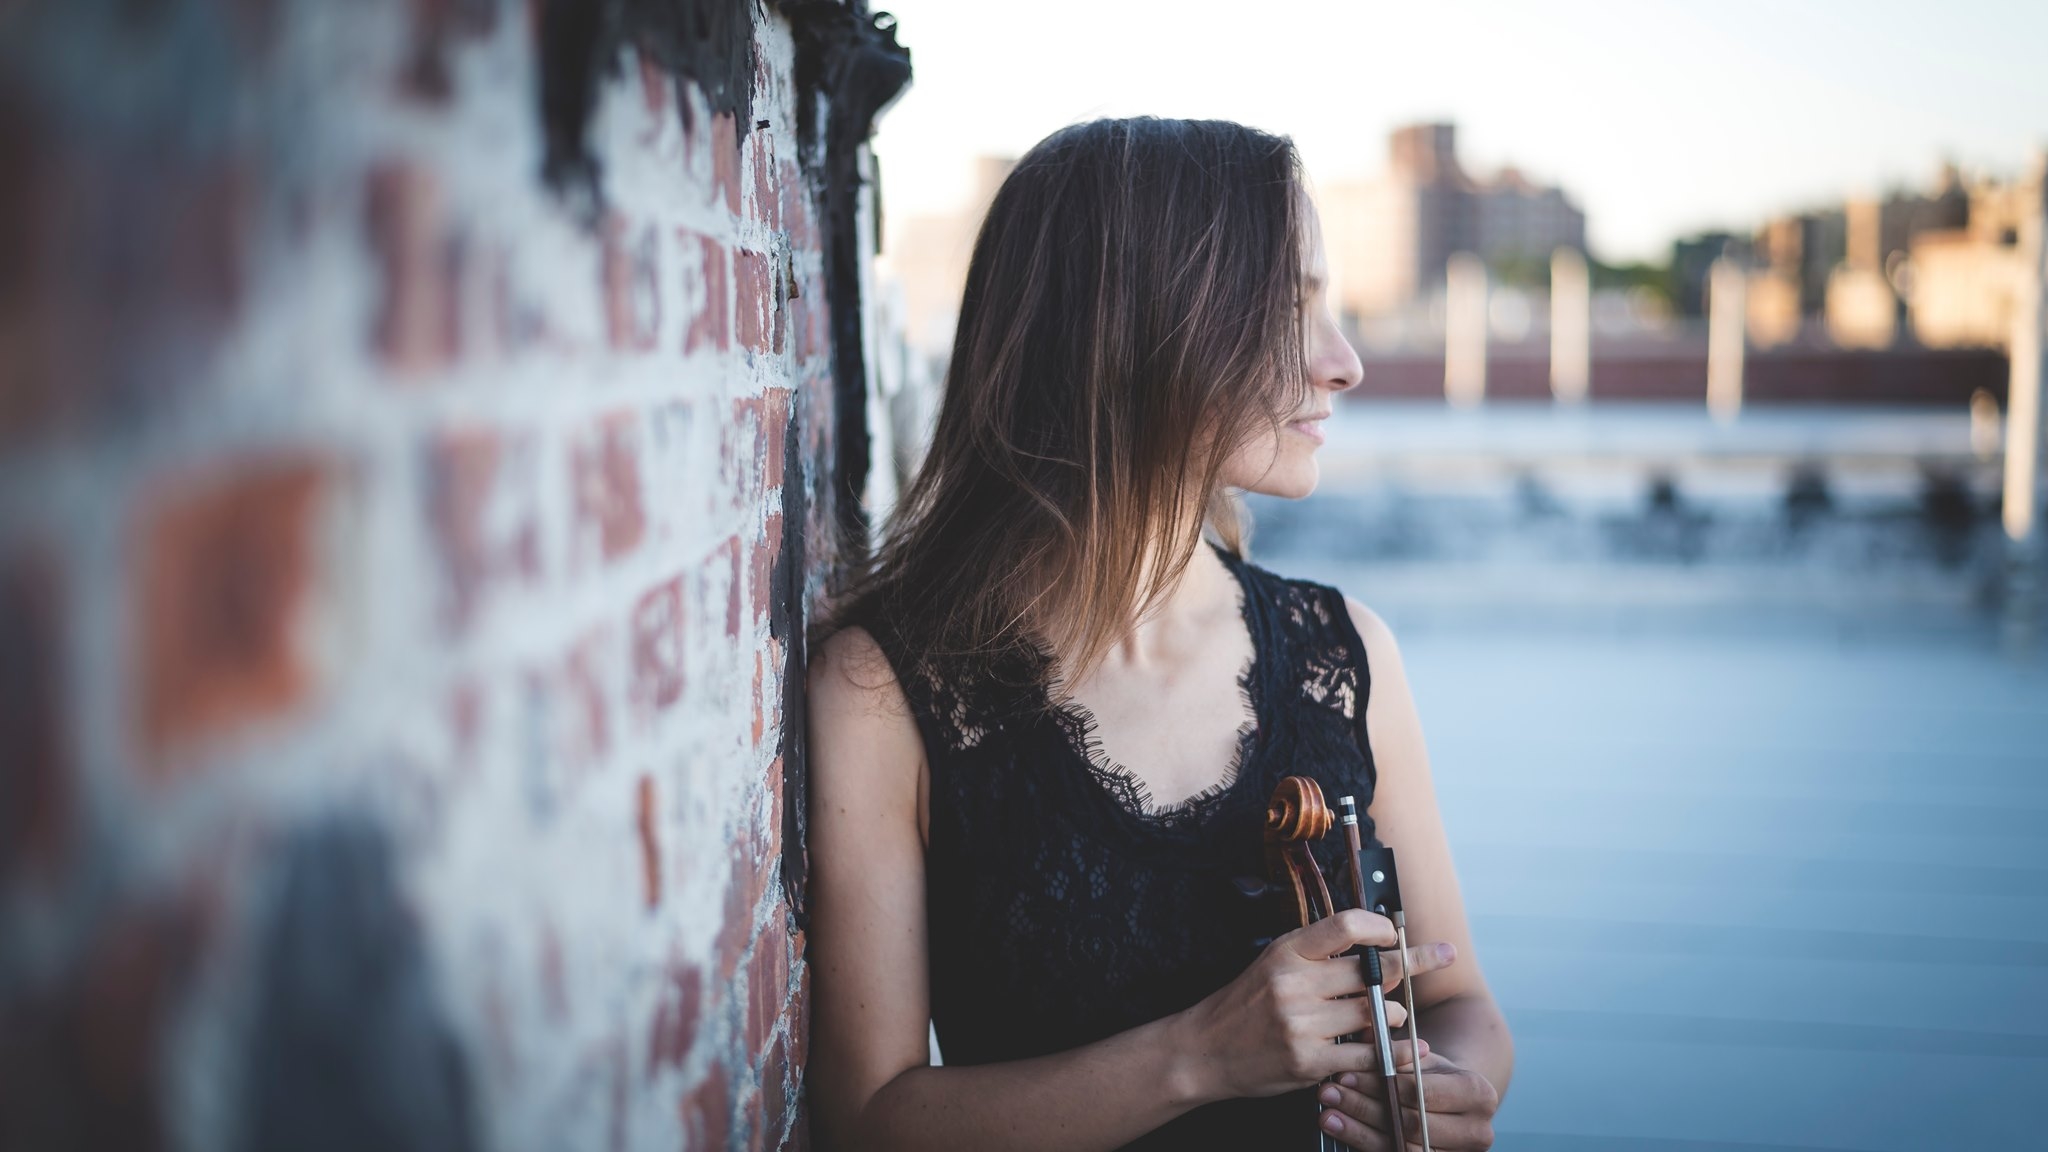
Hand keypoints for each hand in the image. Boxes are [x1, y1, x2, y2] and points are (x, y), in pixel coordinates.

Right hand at [1172, 910, 1456, 1102]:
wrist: (1204, 1050)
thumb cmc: (1246, 1003)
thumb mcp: (1273, 962)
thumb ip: (1318, 952)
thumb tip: (1374, 941)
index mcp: (1286, 952)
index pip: (1345, 925)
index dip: (1380, 926)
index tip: (1397, 931)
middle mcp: (1293, 984)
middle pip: (1371, 970)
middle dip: (1412, 962)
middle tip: (1442, 954)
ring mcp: (1301, 1024)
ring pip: (1375, 1012)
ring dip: (1395, 1013)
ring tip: (1392, 1014)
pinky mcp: (1308, 1061)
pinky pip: (1367, 1053)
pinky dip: (1392, 1051)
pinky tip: (1405, 1048)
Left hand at [1316, 1048, 1499, 1150]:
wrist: (1452, 1101)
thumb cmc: (1432, 1074)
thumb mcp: (1420, 1056)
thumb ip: (1395, 1049)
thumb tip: (1365, 1037)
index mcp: (1480, 1094)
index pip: (1424, 1092)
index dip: (1383, 1085)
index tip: (1346, 1073)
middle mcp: (1477, 1131)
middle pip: (1412, 1123)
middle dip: (1366, 1107)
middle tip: (1330, 1092)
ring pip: (1401, 1146)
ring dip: (1359, 1129)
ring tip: (1328, 1114)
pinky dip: (1364, 1142)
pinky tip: (1341, 1129)